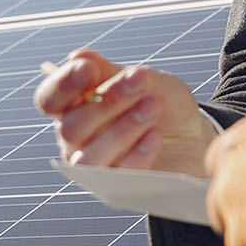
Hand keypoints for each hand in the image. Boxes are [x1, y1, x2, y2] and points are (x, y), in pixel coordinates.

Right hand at [33, 49, 215, 176]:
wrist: (197, 134)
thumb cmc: (163, 104)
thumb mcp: (144, 81)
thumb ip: (112, 72)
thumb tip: (78, 56)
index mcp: (75, 109)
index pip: (49, 100)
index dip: (61, 85)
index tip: (87, 69)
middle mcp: (76, 142)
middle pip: (71, 128)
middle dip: (107, 102)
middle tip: (140, 81)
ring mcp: (95, 169)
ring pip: (89, 157)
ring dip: (121, 130)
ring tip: (152, 106)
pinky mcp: (118, 189)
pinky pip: (117, 178)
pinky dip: (136, 155)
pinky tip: (155, 135)